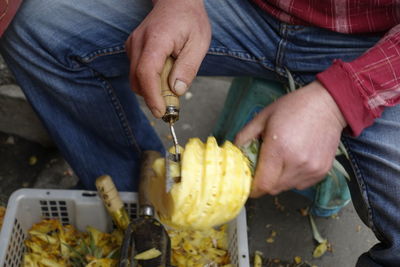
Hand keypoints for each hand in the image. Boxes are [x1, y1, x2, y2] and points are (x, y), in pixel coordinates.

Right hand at [125, 0, 210, 117]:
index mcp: (157, 39)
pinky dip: (150, 80)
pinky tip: (165, 73)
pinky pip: (137, 72)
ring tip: (172, 82)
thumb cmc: (190, 20)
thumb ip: (188, 67)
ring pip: (136, 78)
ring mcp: (133, 45)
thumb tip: (177, 90)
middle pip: (137, 80)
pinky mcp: (133, 49)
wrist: (177, 2)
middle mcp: (139, 42)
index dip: (152, 96)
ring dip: (152, 89)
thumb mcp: (199, 43)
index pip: (146, 72)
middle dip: (153, 97)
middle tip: (172, 104)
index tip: (161, 112)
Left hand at [235, 81, 346, 196]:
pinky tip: (294, 161)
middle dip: (264, 183)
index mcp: (279, 149)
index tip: (248, 183)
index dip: (253, 188)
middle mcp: (297, 163)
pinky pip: (301, 184)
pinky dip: (293, 178)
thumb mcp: (263, 117)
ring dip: (279, 180)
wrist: (327, 104)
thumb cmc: (293, 107)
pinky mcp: (322, 171)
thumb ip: (244, 136)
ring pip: (287, 188)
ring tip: (280, 161)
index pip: (263, 185)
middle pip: (273, 189)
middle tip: (262, 168)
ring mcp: (312, 169)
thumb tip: (234, 153)